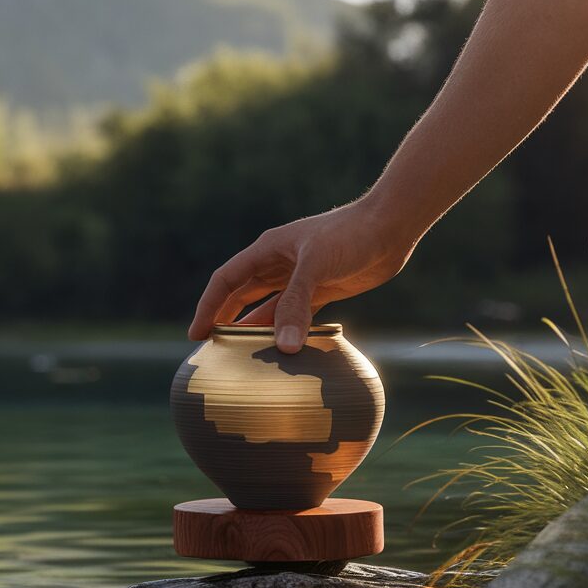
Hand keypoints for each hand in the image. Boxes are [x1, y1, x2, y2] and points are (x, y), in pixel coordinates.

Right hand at [188, 198, 416, 352]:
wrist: (390, 228)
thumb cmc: (350, 235)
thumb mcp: (316, 266)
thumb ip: (296, 306)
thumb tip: (283, 347)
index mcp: (267, 250)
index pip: (226, 281)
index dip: (208, 307)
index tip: (197, 334)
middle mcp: (278, 264)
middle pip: (241, 297)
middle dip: (225, 321)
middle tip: (213, 352)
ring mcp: (300, 279)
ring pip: (268, 309)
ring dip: (256, 331)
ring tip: (242, 359)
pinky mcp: (321, 291)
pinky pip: (295, 316)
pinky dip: (287, 332)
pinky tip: (282, 351)